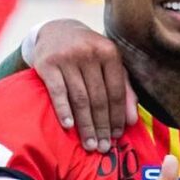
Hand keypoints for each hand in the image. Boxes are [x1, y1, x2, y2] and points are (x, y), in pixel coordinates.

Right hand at [32, 19, 136, 151]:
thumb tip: (132, 121)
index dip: (118, 116)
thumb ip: (124, 89)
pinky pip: (57, 92)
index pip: (116, 91)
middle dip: (102, 126)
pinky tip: (69, 126)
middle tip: (104, 148)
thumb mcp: (109, 64)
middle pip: (99, 98)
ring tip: (90, 144)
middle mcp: (89, 53)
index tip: (118, 136)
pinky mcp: (47, 64)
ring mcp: (67, 58)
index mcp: (109, 52)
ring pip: (80, 98)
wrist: (56, 31)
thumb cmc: (88, 53)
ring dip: (86, 125)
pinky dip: (64, 110)